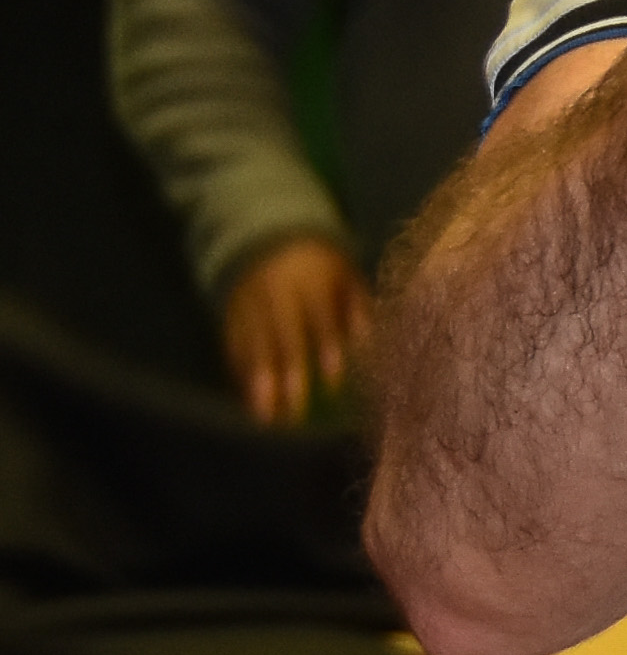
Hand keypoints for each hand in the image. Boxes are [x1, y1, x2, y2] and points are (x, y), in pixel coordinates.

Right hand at [221, 234, 372, 424]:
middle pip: (282, 338)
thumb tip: (369, 341)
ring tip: (266, 418)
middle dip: (287, 376)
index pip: (320, 318)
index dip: (327, 350)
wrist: (267, 236)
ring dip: (258, 384)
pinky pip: (233, 348)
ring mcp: (248, 304)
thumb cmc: (322, 268)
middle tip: (295, 413)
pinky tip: (249, 402)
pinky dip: (240, 375)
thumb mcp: (345, 274)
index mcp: (310, 280)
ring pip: (252, 347)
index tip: (334, 384)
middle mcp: (276, 293)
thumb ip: (358, 306)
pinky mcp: (230, 315)